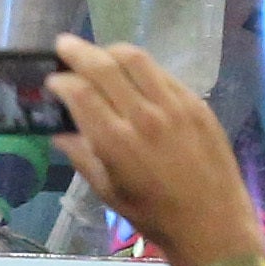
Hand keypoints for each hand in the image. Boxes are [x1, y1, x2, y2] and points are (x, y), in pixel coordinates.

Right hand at [41, 33, 264, 260]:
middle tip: (64, 44)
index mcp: (117, 142)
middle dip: (80, 52)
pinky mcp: (197, 103)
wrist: (211, 221)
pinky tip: (134, 73)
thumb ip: (83, 157)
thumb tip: (61, 132)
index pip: (82, 94)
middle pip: (106, 67)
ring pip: (138, 60)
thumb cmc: (153, 214)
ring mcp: (175, 105)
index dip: (63, 81)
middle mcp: (145, 116)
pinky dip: (143, 68)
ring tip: (98, 52)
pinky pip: (164, 74)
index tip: (53, 79)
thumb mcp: (109, 192)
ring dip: (112, 51)